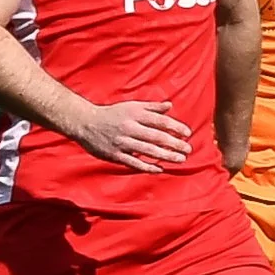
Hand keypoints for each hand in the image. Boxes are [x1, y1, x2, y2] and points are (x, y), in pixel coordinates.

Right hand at [75, 100, 190, 170]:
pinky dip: (147, 167)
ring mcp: (122, 142)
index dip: (176, 127)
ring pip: (147, 150)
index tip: (188, 134)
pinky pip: (133, 162)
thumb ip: (152, 107)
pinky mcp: (114, 155)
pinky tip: (160, 169)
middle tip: (189, 150)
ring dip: (166, 156)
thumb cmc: (113, 114)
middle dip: (174, 144)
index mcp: (135, 115)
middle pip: (156, 137)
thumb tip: (170, 105)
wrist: (84, 122)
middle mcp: (129, 128)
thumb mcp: (132, 106)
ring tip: (181, 159)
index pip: (160, 121)